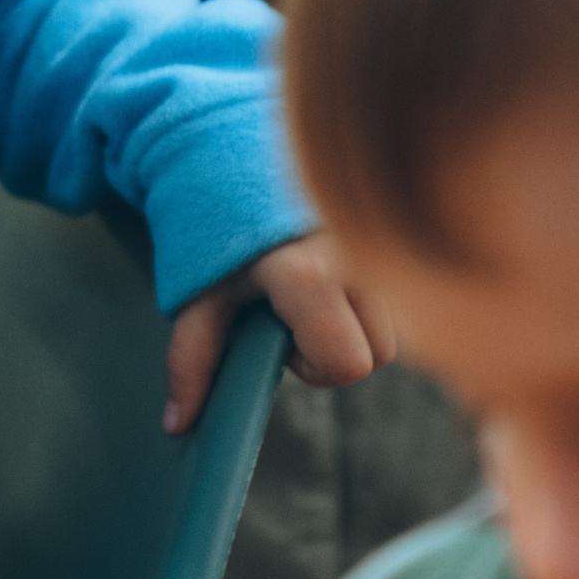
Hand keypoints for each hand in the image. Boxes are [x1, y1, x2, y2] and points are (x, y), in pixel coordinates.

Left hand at [164, 229, 394, 434]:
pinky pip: (400, 290)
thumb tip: (177, 426)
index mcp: (310, 275)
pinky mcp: (393, 226)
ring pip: (396, 321)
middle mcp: (358, 255)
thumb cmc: (215, 230)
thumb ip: (191, 361)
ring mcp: (382, 237)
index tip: (282, 343)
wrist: (232, 153)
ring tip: (311, 292)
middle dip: (338, 349)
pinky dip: (368, 296)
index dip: (315, 369)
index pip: (348, 364)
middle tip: (293, 318)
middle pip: (381, 351)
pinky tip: (331, 274)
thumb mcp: (198, 297)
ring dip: (356, 322)